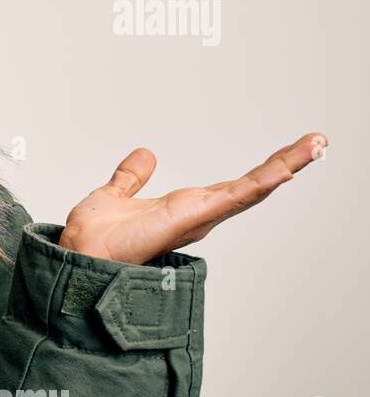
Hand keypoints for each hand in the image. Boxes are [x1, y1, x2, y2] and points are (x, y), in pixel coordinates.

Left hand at [58, 132, 328, 264]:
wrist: (79, 255)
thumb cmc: (94, 240)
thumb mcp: (116, 195)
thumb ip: (131, 177)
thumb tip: (145, 154)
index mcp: (184, 207)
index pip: (232, 185)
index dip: (262, 169)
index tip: (288, 152)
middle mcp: (197, 214)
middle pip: (252, 186)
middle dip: (286, 164)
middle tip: (317, 141)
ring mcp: (198, 218)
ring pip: (251, 189)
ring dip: (285, 166)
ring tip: (315, 145)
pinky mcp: (192, 219)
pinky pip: (232, 198)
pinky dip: (260, 183)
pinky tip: (285, 169)